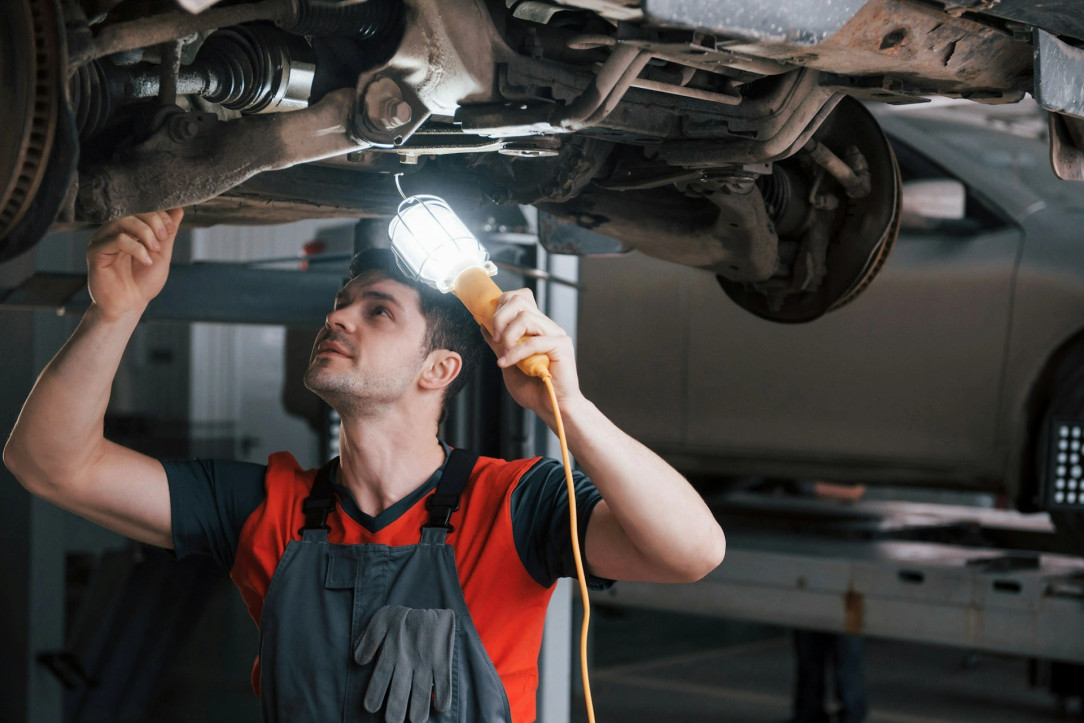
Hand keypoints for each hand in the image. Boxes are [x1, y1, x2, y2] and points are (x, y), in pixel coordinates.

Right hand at [86, 209, 183, 319]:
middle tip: (163, 237)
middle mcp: (112, 231)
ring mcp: (102, 240)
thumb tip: (178, 210)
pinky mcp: (96, 252)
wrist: (130, 305)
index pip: (142, 209)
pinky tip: (146, 260)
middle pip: (132, 211)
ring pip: (123, 221)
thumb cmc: (143, 282)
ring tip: (155, 249)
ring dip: (145, 232)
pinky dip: (137, 248)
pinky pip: (117, 239)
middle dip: (153, 221)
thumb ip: (168, 233)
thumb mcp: (162, 254)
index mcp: (127, 229)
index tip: (170, 229)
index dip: (159, 215)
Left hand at [354, 605, 455, 722]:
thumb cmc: (404, 617)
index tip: (370, 708)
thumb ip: (368, 641)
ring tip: (415, 721)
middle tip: (392, 722)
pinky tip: (440, 708)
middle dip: (395, 709)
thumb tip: (359, 661)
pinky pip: (444, 681)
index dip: (375, 694)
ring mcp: (426, 662)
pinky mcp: (442, 661)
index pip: (380, 678)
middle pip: (400, 690)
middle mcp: (408, 661)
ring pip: (421, 690)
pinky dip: (443, 695)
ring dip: (418, 708)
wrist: (431, 608)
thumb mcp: (380, 622)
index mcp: (391, 653)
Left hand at [483, 288, 583, 419]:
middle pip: (520, 299)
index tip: (491, 324)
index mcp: (536, 327)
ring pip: (526, 317)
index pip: (520, 297)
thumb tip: (484, 326)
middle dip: (500, 317)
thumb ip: (499, 345)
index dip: (502, 303)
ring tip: (503, 354)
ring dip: (507, 336)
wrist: (553, 408)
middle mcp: (546, 326)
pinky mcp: (561, 346)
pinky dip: (515, 353)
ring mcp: (555, 334)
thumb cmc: (533, 389)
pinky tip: (507, 363)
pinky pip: (533, 342)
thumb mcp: (507, 363)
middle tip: (495, 338)